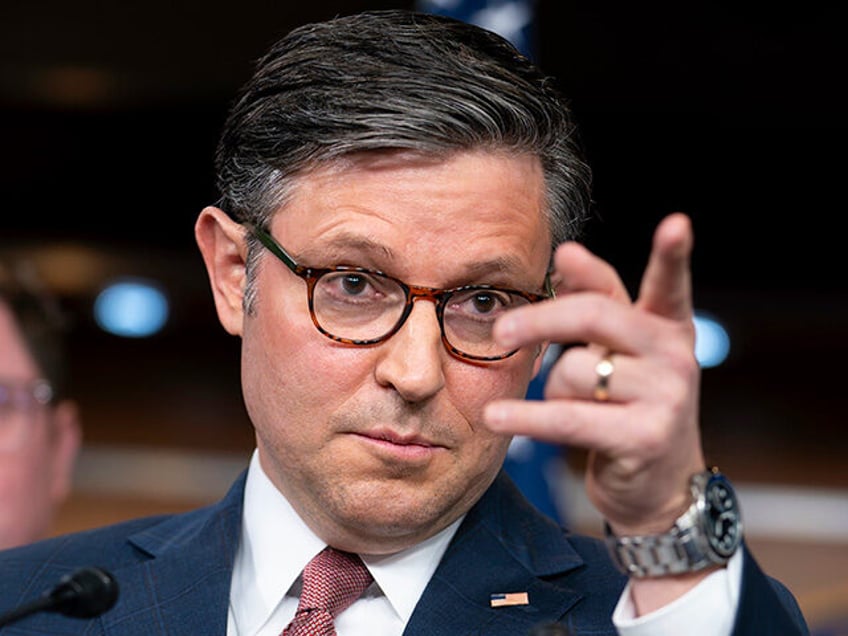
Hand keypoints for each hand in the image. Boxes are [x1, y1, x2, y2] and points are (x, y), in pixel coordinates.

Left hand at [484, 212, 704, 534]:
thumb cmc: (625, 405)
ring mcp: (666, 398)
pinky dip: (525, 418)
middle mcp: (674, 355)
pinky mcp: (645, 438)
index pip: (667, 283)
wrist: (657, 484)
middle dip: (540, 321)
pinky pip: (566, 418)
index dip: (672, 254)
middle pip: (595, 315)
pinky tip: (496, 417)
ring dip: (551, 391)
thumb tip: (567, 252)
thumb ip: (593, 305)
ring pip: (572, 372)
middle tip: (502, 332)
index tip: (677, 223)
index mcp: (668, 327)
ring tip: (570, 407)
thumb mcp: (617, 352)